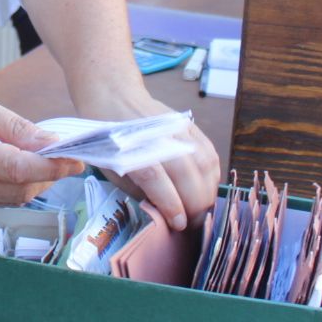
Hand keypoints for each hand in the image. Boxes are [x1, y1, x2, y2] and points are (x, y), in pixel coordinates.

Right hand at [0, 81, 83, 205]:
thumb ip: (15, 127)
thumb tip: (51, 143)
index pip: (17, 169)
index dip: (51, 168)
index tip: (76, 159)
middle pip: (18, 191)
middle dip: (49, 177)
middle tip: (65, 158)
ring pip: (10, 200)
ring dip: (35, 185)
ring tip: (46, 162)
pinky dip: (16, 188)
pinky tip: (22, 169)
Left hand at [75, 84, 220, 231]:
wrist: (114, 97)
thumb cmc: (108, 140)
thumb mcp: (113, 169)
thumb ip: (140, 191)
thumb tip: (164, 214)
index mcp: (132, 150)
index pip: (157, 179)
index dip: (171, 204)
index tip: (179, 224)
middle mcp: (158, 137)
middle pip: (187, 174)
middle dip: (195, 205)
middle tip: (192, 224)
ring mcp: (176, 129)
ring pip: (204, 164)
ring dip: (208, 192)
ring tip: (202, 209)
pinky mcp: (189, 125)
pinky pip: (210, 152)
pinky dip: (213, 174)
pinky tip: (208, 188)